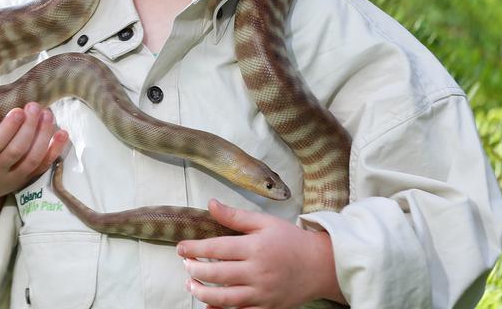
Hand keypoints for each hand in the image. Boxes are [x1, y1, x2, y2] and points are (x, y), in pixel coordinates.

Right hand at [0, 99, 68, 209]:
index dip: (7, 129)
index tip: (18, 110)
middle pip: (16, 152)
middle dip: (29, 128)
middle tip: (36, 106)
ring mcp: (11, 178)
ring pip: (31, 160)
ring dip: (44, 137)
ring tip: (48, 114)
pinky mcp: (24, 180)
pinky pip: (42, 167)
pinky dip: (55, 151)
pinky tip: (63, 133)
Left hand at [177, 199, 343, 308]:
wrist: (320, 265)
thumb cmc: (291, 240)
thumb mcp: (265, 222)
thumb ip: (236, 215)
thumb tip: (211, 203)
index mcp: (255, 247)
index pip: (216, 248)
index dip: (194, 249)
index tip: (180, 248)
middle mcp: (257, 271)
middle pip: (217, 274)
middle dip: (195, 270)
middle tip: (185, 266)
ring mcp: (262, 293)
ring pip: (224, 298)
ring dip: (202, 292)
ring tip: (191, 285)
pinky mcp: (267, 307)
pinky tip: (208, 305)